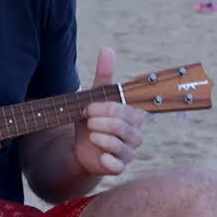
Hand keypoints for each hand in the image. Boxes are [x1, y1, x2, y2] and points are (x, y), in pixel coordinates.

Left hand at [73, 47, 147, 175]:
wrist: (80, 148)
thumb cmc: (92, 120)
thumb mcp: (95, 97)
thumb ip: (103, 75)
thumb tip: (107, 49)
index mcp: (133, 116)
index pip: (123, 110)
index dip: (103, 109)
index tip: (88, 109)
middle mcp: (135, 134)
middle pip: (120, 126)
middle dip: (98, 122)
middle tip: (88, 121)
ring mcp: (129, 152)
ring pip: (117, 144)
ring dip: (98, 138)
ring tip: (91, 135)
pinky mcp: (119, 168)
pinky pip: (116, 165)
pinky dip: (105, 160)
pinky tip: (98, 156)